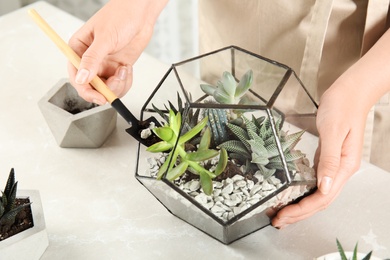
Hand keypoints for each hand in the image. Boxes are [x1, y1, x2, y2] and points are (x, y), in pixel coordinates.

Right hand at [67, 0, 167, 103]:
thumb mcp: (105, 38)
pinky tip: (127, 69)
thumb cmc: (120, 16)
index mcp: (78, 49)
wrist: (141, 13)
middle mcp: (90, 60)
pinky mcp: (117, 68)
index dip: (86, 90)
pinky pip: (119, 84)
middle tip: (115, 86)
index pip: (76, 76)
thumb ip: (92, 59)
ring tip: (124, 71)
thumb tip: (82, 78)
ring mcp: (104, 65)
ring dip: (117, 85)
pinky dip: (125, 81)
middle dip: (105, 89)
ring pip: (106, 88)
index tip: (98, 97)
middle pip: (91, 87)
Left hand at [272, 83, 365, 227]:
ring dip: (299, 205)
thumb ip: (330, 160)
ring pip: (316, 193)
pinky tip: (292, 193)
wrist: (349, 91)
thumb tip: (324, 187)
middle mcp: (340, 170)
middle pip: (319, 200)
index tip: (284, 216)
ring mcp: (334, 165)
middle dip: (298, 213)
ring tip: (282, 212)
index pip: (322, 198)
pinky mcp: (327, 157)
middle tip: (278, 221)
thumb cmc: (342, 106)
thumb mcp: (333, 132)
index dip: (302, 210)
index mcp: (345, 167)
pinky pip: (314, 180)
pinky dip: (302, 190)